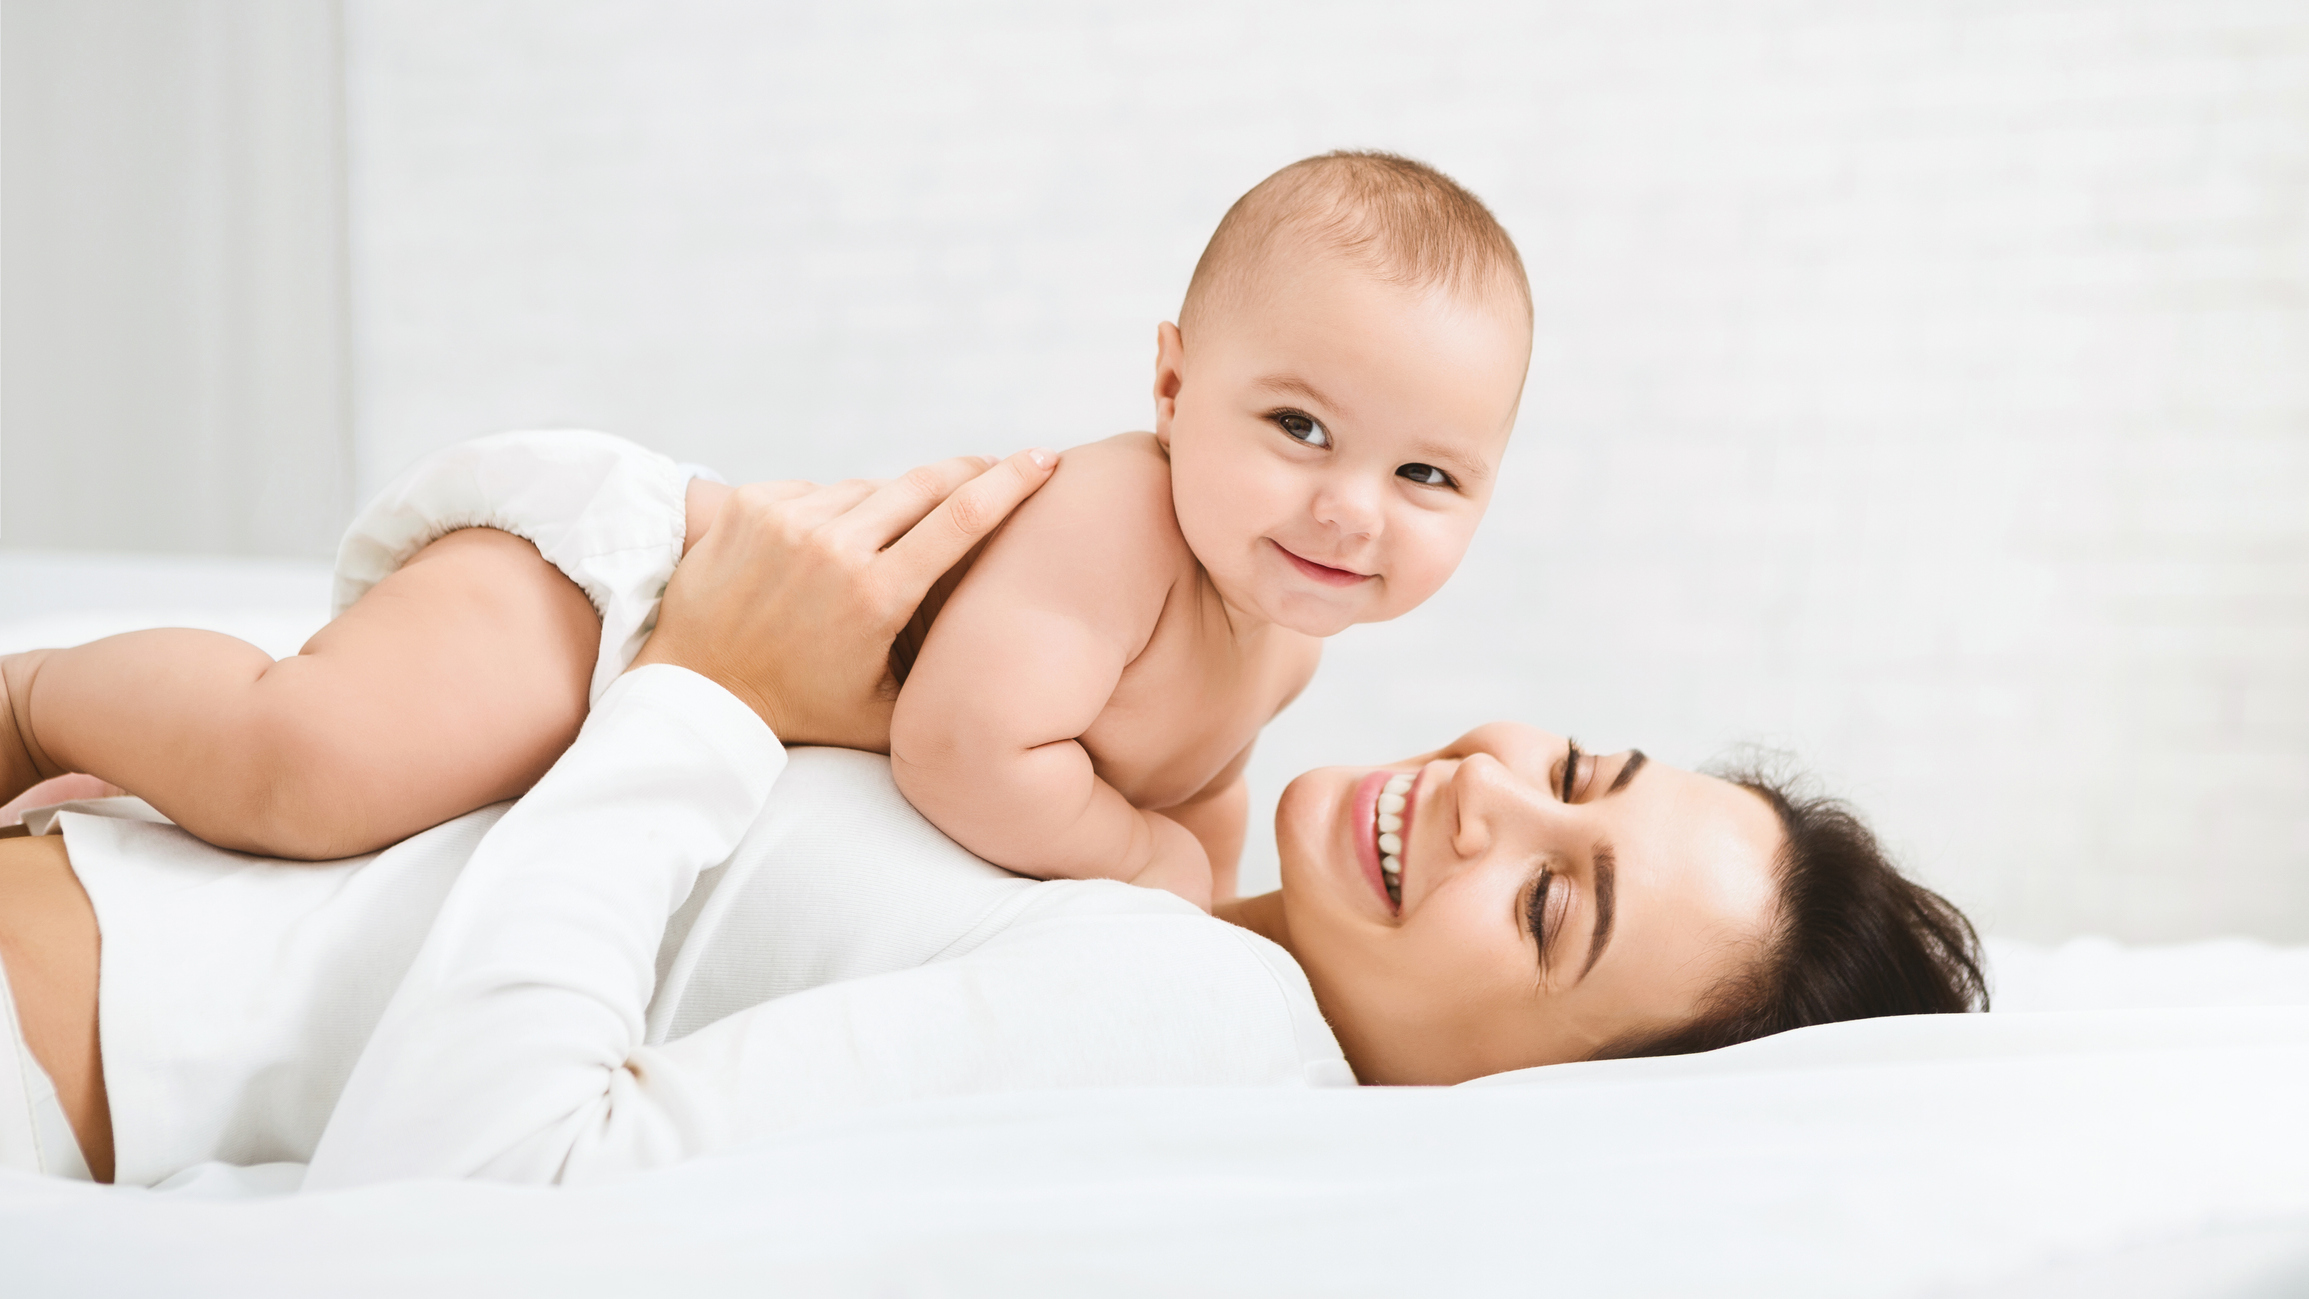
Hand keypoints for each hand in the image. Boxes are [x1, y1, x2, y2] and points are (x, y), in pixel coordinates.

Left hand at [630, 450, 1057, 747]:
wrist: (696, 691)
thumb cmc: (801, 711)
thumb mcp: (885, 715)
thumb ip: (941, 682)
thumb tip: (1000, 662)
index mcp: (876, 595)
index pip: (962, 517)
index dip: (1011, 482)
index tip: (1044, 459)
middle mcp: (834, 547)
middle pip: (924, 485)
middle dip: (967, 473)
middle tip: (993, 469)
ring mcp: (788, 519)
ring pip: (869, 489)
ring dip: (893, 505)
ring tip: (894, 540)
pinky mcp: (752, 504)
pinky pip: (817, 491)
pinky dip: (834, 511)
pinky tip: (830, 547)